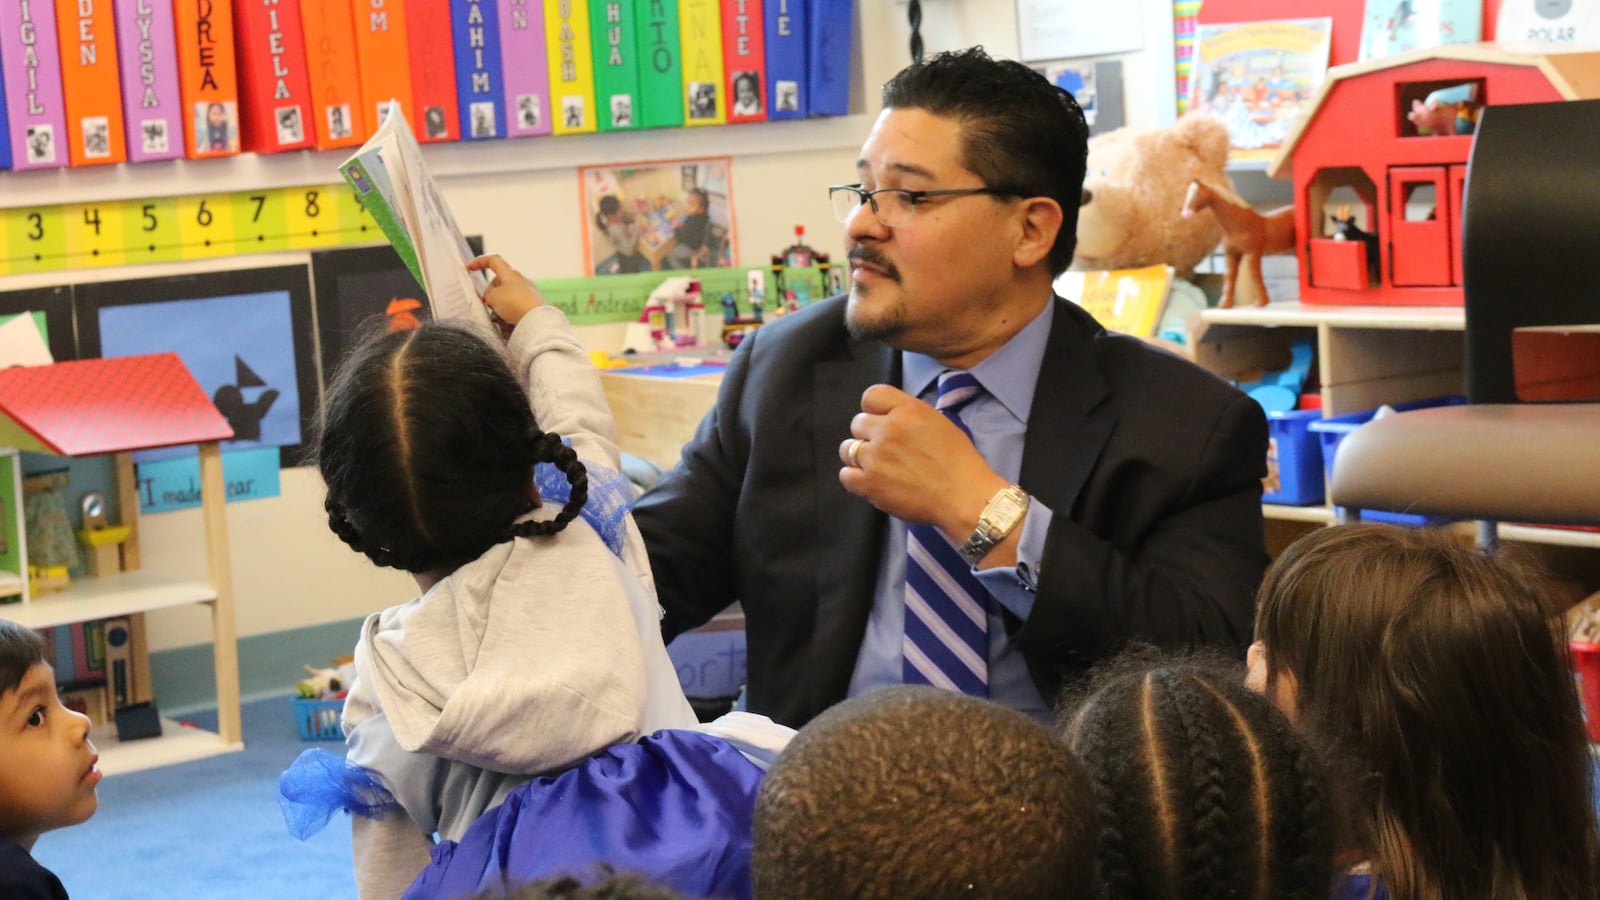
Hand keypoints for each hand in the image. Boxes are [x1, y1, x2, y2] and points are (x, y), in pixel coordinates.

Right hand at [467, 254, 545, 326]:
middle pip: (499, 282)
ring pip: (506, 296)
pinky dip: (509, 313)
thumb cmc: (517, 305)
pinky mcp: (532, 306)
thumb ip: (488, 295)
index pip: (493, 261)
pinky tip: (508, 322)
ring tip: (500, 315)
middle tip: (489, 303)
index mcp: (510, 274)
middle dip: (490, 293)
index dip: (480, 262)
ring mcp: (528, 293)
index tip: (470, 268)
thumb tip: (491, 299)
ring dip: (499, 305)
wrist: (538, 321)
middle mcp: (521, 281)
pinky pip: (515, 307)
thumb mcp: (493, 297)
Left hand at [837, 384, 1007, 540]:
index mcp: (908, 410)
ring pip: (848, 449)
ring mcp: (876, 456)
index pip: (871, 395)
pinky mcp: (870, 483)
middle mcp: (888, 429)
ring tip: (878, 467)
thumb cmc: (959, 462)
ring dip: (859, 456)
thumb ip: (910, 416)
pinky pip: (846, 475)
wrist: (964, 497)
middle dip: (869, 435)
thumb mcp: (938, 423)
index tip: (882, 421)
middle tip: (886, 450)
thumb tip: (890, 418)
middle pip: (858, 423)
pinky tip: (872, 482)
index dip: (874, 409)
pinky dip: (855, 479)